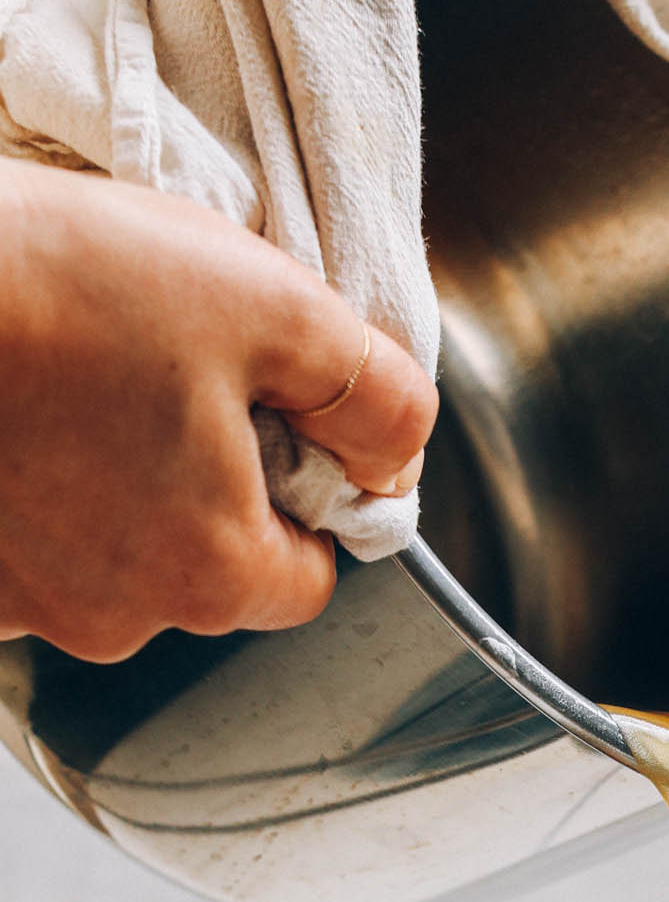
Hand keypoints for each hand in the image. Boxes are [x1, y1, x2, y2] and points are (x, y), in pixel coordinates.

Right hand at [0, 162, 437, 662]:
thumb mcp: (272, 307)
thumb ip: (372, 392)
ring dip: (111, 482)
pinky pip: (28, 542)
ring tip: (78, 378)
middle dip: (205, 481)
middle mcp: (117, 618)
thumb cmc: (60, 283)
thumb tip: (399, 451)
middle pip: (207, 566)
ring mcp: (25, 604)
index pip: (308, 575)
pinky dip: (33, 484)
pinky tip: (20, 408)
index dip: (305, 491)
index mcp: (213, 574)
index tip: (273, 419)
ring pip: (110, 554)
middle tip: (168, 373)